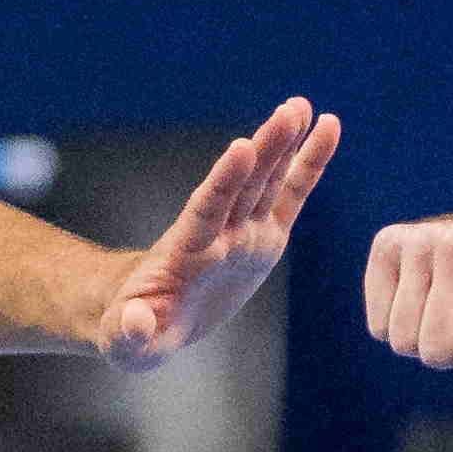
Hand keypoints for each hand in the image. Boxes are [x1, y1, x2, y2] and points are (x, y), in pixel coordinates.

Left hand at [85, 99, 337, 366]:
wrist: (149, 317)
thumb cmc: (134, 332)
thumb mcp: (127, 343)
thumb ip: (129, 334)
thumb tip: (134, 323)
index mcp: (188, 254)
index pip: (207, 211)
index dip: (224, 181)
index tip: (240, 148)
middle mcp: (219, 236)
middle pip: (244, 186)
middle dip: (267, 149)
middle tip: (289, 111)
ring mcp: (244, 234)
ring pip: (266, 182)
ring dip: (284, 145)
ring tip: (302, 108)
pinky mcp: (265, 238)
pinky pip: (290, 198)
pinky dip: (307, 165)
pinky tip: (326, 129)